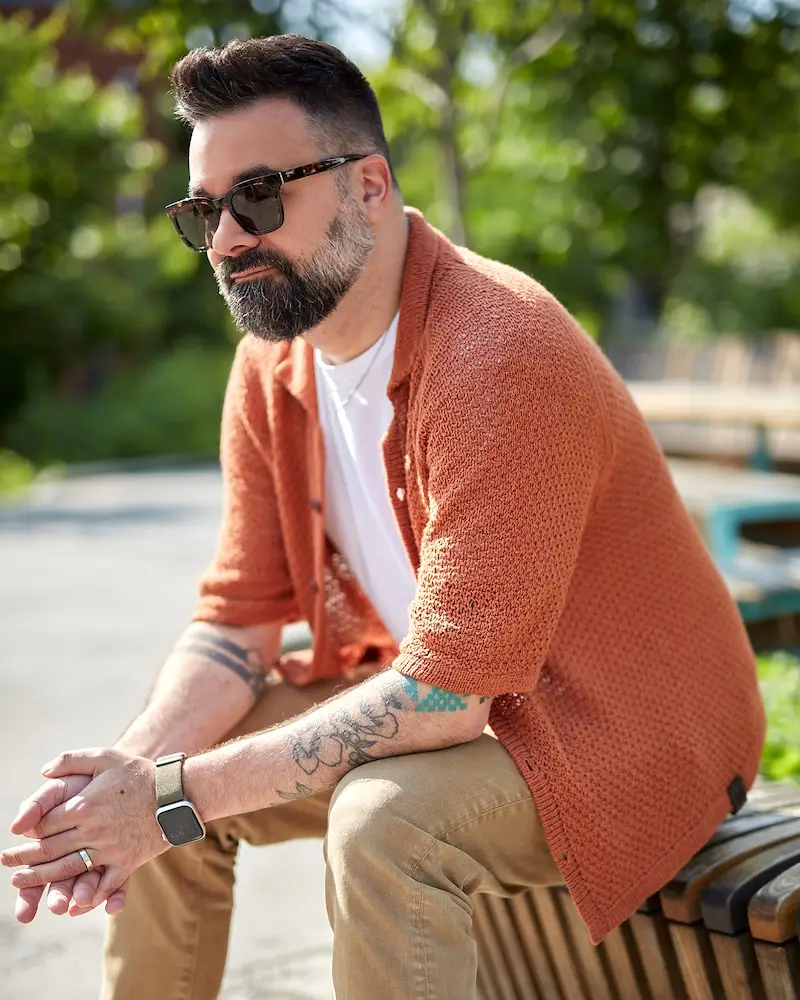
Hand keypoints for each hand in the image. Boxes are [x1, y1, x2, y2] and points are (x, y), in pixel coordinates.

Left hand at [2, 749, 167, 910]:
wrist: (175, 792)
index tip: (13, 839)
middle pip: (50, 851)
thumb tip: (44, 772)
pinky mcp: (127, 862)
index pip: (45, 825)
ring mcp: (110, 850)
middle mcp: (93, 831)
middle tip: (6, 864)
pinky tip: (70, 902)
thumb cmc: (138, 773)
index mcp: (84, 806)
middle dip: (24, 860)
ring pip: (68, 870)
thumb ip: (71, 760)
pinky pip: (103, 885)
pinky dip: (86, 896)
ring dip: (41, 880)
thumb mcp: (105, 757)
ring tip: (21, 883)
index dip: (26, 833)